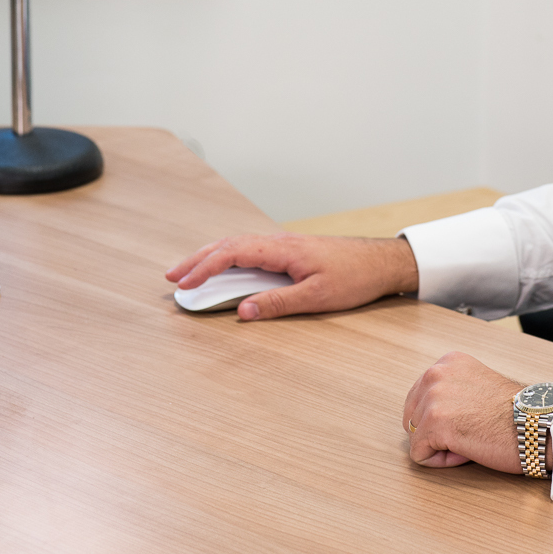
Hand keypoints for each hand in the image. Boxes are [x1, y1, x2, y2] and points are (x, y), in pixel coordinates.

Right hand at [165, 233, 417, 320]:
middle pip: (227, 245)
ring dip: (209, 257)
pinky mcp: (288, 251)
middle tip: (171, 277)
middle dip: (196, 260)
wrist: (381, 262)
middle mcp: (278, 242)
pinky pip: (249, 250)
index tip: (183, 284)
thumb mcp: (317, 296)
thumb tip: (243, 311)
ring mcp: (282, 245)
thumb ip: (278, 303)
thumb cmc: (355, 277)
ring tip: (187, 273)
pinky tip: (222, 268)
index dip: (204, 269)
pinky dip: (227, 258)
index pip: (232, 253)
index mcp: (281, 249)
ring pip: (236, 246)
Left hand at [402, 352, 525, 470]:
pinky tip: (465, 452)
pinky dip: (440, 461)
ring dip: (441, 446)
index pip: (420, 397)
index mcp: (448, 362)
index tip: (470, 419)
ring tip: (471, 439)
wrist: (538, 425)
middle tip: (470, 432)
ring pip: (416, 436)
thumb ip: (453, 390)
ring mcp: (433, 399)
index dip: (443, 418)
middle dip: (435, 432)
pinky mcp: (434, 425)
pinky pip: (420, 454)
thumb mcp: (478, 385)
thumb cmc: (516, 413)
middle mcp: (436, 374)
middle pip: (413, 416)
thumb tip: (427, 413)